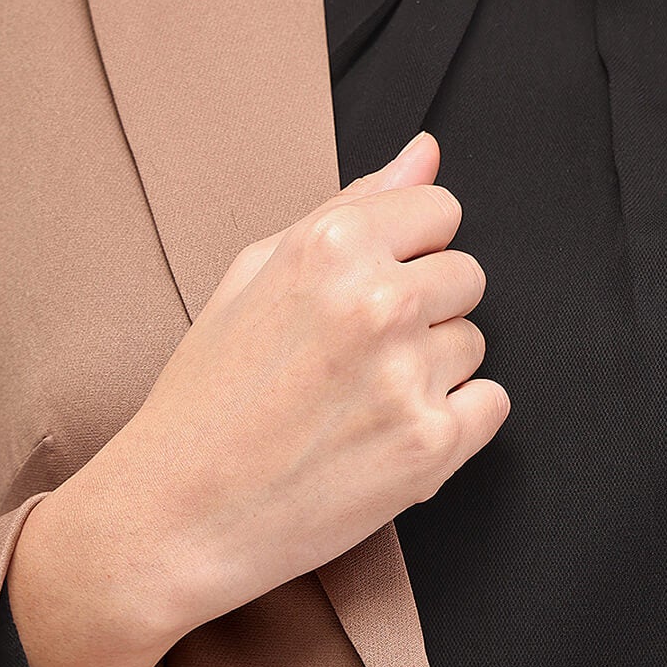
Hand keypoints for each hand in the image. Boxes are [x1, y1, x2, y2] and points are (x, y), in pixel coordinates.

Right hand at [8, 131, 508, 666]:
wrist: (176, 515)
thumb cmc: (208, 392)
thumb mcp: (257, 273)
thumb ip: (353, 205)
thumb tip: (427, 151)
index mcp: (332, 246)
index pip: (440, 208)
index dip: (410, 249)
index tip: (374, 285)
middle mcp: (378, 301)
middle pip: (467, 275)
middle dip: (427, 309)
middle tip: (356, 356)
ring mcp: (409, 375)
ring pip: (475, 344)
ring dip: (433, 371)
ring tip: (358, 402)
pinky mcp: (432, 445)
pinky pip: (490, 405)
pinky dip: (452, 425)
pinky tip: (386, 437)